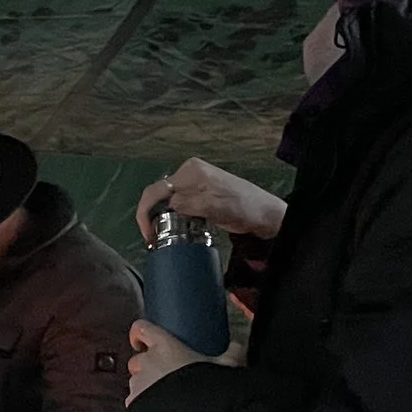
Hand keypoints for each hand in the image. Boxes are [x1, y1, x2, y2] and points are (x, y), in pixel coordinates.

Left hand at [127, 319, 238, 403]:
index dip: (139, 333)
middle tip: (163, 375)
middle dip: (146, 366)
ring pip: (135, 382)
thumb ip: (232, 352)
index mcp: (165, 346)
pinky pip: (134, 403)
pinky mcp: (134, 406)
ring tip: (164, 397)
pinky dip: (142, 406)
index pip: (141, 328)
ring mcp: (138, 385)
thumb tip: (239, 346)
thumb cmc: (210, 388)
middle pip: (137, 360)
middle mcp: (147, 363)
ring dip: (145, 387)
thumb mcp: (228, 366)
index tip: (142, 340)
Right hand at [136, 158, 288, 243]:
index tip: (148, 235)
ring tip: (162, 236)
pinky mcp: (200, 192)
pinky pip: (178, 203)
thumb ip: (188, 203)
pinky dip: (172, 216)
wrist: (266, 214)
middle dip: (152, 216)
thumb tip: (168, 206)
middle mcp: (189, 172)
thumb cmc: (242, 208)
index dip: (145, 214)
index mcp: (190, 171)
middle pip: (159, 194)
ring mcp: (194, 181)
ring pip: (167, 200)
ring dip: (161, 217)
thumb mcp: (213, 206)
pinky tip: (175, 228)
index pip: (155, 190)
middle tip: (153, 239)